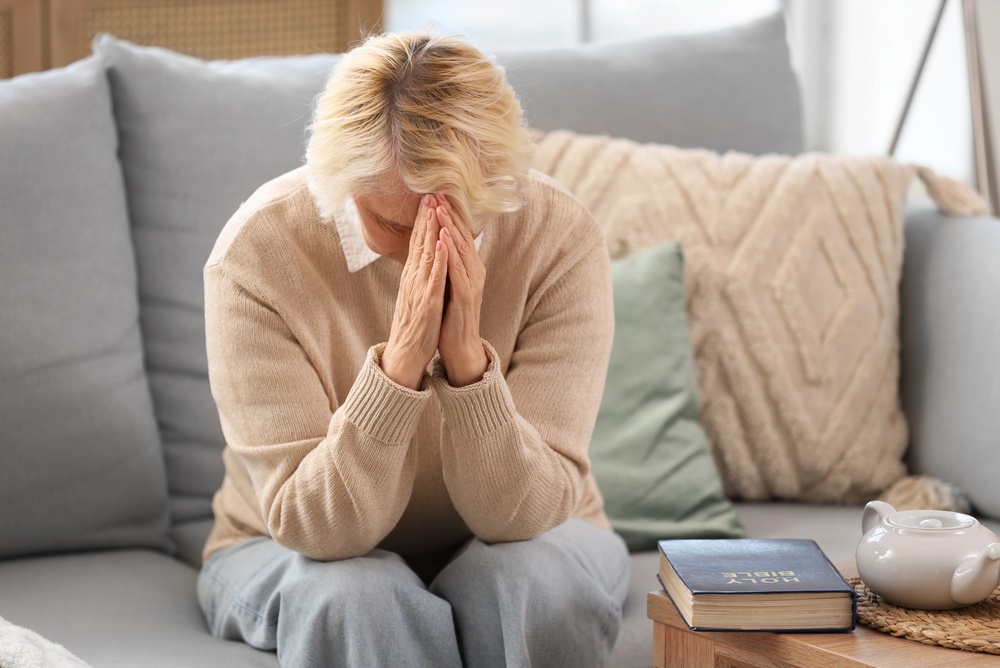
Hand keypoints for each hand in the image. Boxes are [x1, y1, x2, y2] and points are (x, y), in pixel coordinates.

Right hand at [381, 195, 448, 388]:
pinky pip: (434, 278)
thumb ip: (423, 276)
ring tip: (434, 210)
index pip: (417, 243)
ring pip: (425, 256)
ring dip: (430, 232)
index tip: (427, 199)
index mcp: (412, 277)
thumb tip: (429, 259)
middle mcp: (413, 279)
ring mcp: (419, 290)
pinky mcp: (427, 303)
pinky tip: (443, 244)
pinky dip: (439, 260)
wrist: (406, 353)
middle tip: (429, 193)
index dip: (422, 221)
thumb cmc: (416, 325)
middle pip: (419, 243)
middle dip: (425, 218)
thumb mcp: (419, 295)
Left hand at [434, 195, 488, 386]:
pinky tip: (444, 236)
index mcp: (469, 266)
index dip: (449, 213)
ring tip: (439, 206)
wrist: (460, 346)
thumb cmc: (452, 315)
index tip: (436, 193)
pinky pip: (458, 269)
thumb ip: (448, 264)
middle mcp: (474, 270)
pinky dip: (451, 251)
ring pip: (461, 248)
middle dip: (449, 212)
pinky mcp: (466, 295)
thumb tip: (440, 243)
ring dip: (450, 225)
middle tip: (437, 190)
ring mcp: (472, 282)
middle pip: (461, 235)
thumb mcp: (449, 284)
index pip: (459, 234)